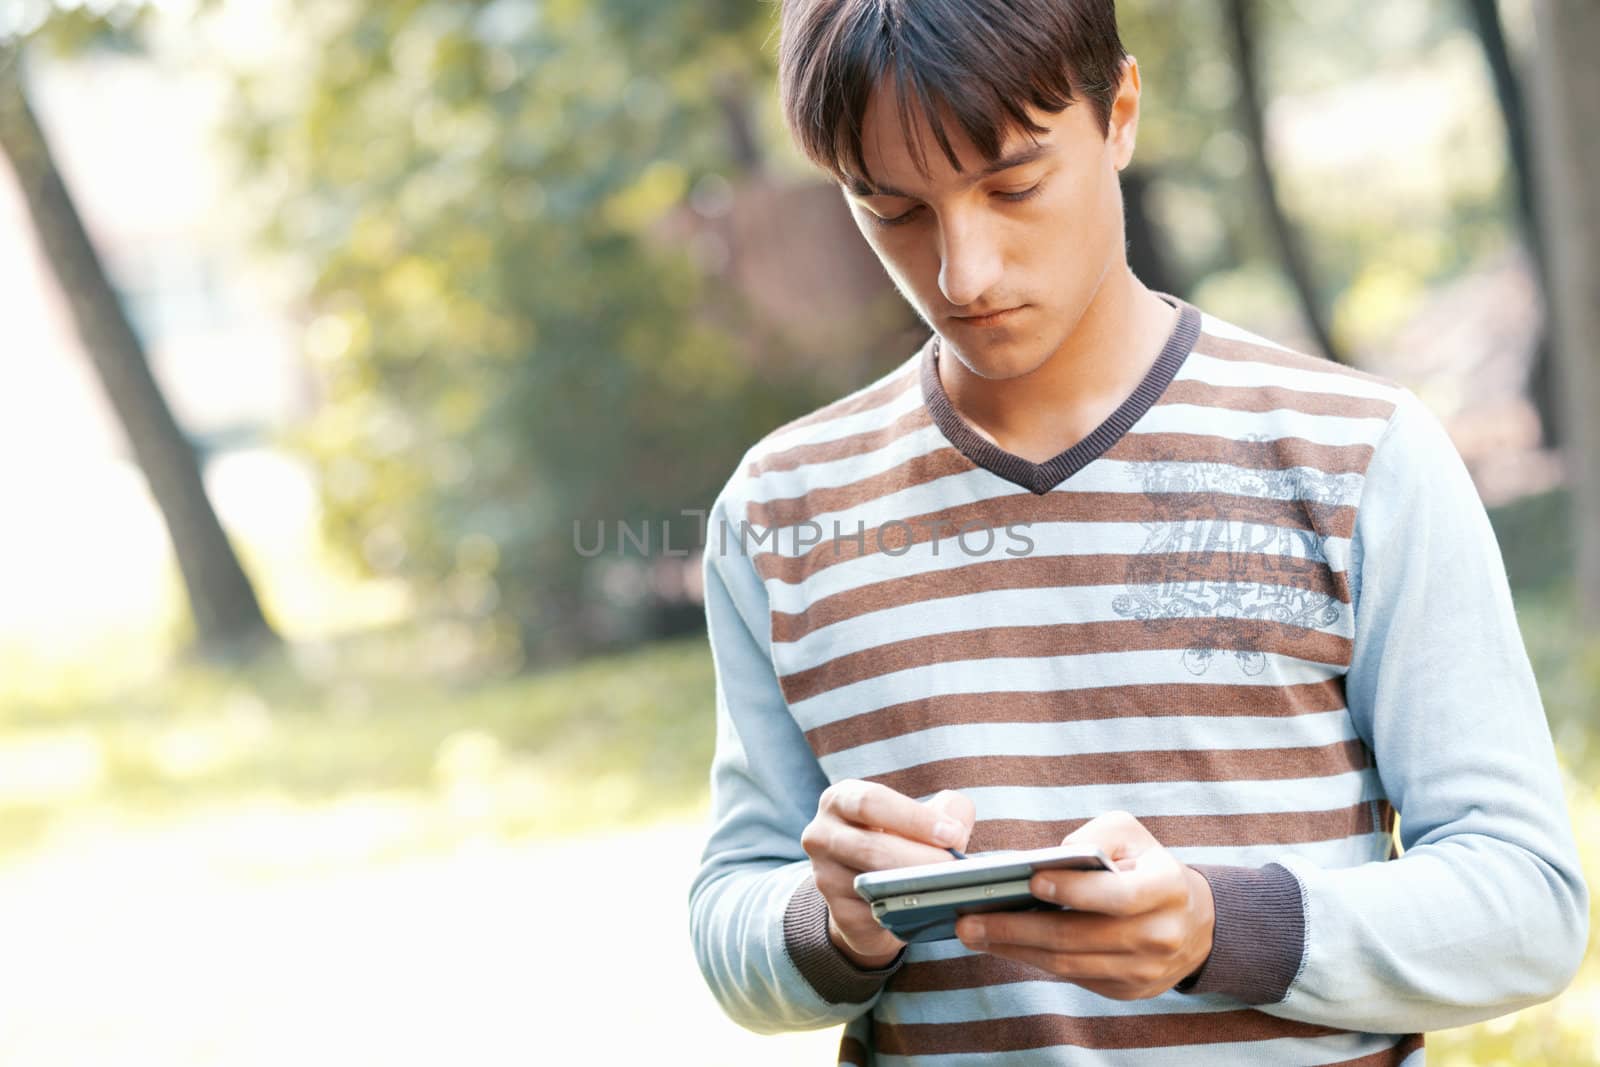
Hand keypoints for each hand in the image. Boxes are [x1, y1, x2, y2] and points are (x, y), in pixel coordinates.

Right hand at [801, 780, 975, 968]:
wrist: (875, 891)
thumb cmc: (901, 842)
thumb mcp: (922, 817)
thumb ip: (945, 810)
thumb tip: (955, 828)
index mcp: (841, 800)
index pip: (871, 802)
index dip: (913, 818)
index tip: (951, 833)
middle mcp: (823, 835)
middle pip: (871, 847)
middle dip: (919, 857)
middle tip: (955, 866)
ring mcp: (826, 877)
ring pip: (870, 883)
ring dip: (913, 885)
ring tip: (947, 885)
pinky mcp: (839, 914)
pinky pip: (873, 915)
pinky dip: (905, 912)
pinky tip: (929, 908)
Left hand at [954, 810, 1214, 999]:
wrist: (1191, 923)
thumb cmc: (1148, 865)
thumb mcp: (1132, 834)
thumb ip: (1096, 836)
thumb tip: (1051, 857)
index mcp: (1167, 889)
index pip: (1118, 896)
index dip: (1074, 890)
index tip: (1031, 879)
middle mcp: (1159, 936)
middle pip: (1080, 937)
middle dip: (1019, 928)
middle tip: (970, 918)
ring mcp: (1144, 970)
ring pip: (1069, 963)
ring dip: (1015, 949)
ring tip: (973, 933)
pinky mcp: (1127, 990)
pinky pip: (1073, 976)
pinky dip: (1034, 960)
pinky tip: (1002, 945)